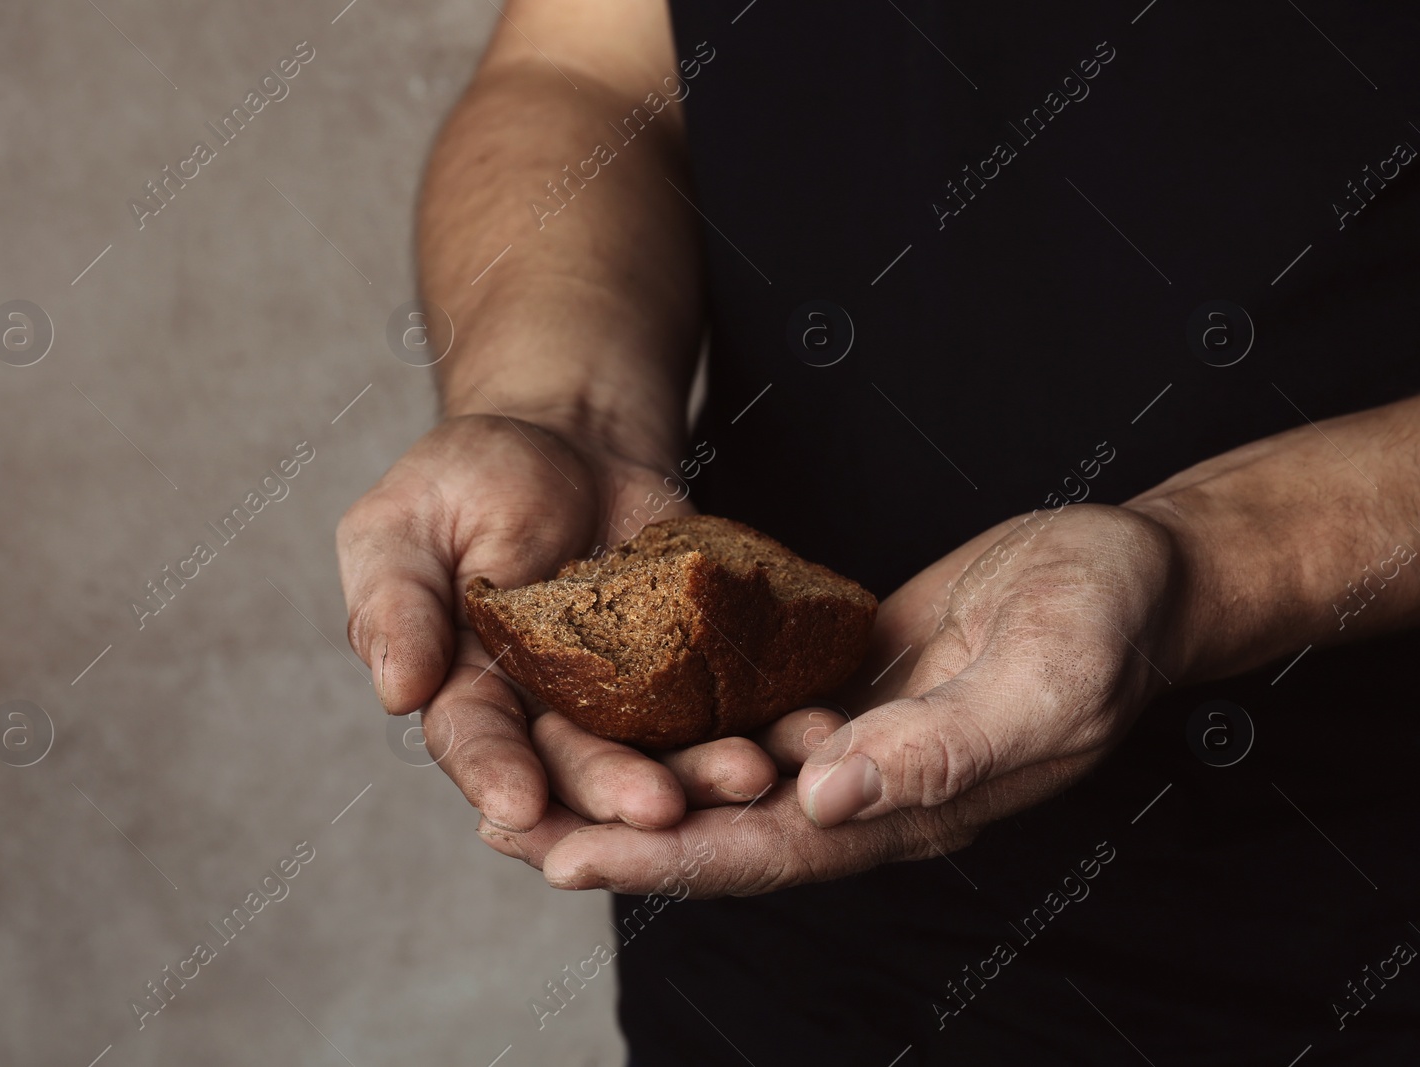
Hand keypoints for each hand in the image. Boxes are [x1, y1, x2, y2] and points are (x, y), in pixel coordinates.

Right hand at [337, 414, 777, 833]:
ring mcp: (626, 698)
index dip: (496, 775)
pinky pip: (731, 703)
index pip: (476, 743)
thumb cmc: (469, 478)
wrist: (571, 436)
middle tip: (659, 808)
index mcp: (465, 692)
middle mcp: (547, 714)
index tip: (520, 807)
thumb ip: (393, 603)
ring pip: (663, 752)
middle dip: (617, 791)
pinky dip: (766, 720)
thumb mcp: (402, 524)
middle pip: (579, 766)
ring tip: (749, 774)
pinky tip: (802, 728)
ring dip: (703, 773)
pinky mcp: (693, 668)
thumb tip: (398, 692)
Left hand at [479, 503, 1185, 896]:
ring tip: (522, 769)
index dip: (663, 860)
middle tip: (499, 823)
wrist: (1130, 570)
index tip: (562, 859)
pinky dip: (673, 715)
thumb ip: (943, 747)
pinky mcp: (837, 684)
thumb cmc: (1105, 620)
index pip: (765, 852)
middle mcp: (862, 789)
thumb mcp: (1044, 678)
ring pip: (717, 775)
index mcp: (906, 805)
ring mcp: (847, 739)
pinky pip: (742, 711)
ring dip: (626, 778)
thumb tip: (827, 800)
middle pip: (718, 827)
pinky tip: (607, 696)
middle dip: (610, 834)